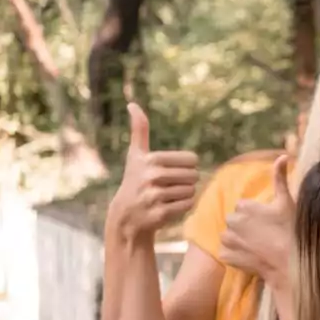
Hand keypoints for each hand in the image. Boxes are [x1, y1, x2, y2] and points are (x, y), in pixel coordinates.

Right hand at [106, 103, 199, 245]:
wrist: (126, 215)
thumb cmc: (135, 180)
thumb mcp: (136, 155)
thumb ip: (139, 130)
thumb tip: (133, 104)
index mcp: (150, 160)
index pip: (192, 159)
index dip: (185, 166)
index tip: (169, 171)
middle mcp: (151, 176)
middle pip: (194, 175)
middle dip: (186, 181)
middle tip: (169, 186)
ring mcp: (155, 196)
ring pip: (192, 190)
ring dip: (184, 194)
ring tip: (167, 196)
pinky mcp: (160, 213)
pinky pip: (189, 205)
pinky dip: (184, 206)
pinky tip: (169, 206)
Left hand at [219, 155, 294, 285]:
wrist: (291, 266)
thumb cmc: (292, 232)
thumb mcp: (288, 203)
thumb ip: (280, 178)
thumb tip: (283, 155)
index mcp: (244, 207)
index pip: (244, 207)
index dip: (257, 214)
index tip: (269, 222)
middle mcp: (232, 221)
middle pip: (235, 221)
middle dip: (245, 226)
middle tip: (264, 235)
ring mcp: (228, 240)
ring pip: (229, 236)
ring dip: (239, 240)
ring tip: (258, 247)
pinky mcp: (226, 257)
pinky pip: (226, 252)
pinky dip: (235, 255)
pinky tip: (251, 257)